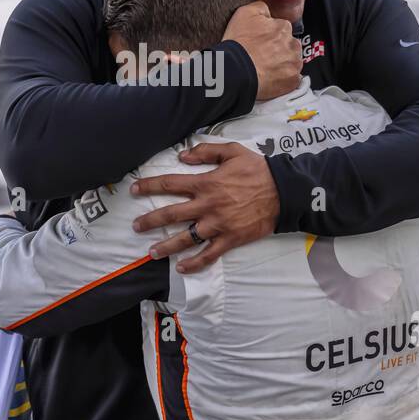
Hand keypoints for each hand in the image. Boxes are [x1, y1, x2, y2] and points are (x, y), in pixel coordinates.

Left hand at [130, 143, 278, 273]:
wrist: (284, 192)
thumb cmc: (258, 170)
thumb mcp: (232, 151)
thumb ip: (206, 151)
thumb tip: (182, 155)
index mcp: (206, 183)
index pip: (170, 184)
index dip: (149, 186)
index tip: (134, 189)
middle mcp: (207, 205)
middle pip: (171, 214)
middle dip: (150, 220)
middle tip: (136, 226)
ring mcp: (217, 224)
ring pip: (186, 238)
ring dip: (166, 246)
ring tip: (152, 253)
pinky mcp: (230, 239)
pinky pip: (209, 254)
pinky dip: (195, 263)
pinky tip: (182, 268)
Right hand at [223, 2, 301, 100]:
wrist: (235, 71)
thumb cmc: (239, 44)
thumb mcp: (244, 13)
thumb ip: (261, 7)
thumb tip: (268, 12)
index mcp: (283, 27)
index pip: (281, 29)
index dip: (269, 36)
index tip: (260, 43)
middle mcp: (293, 44)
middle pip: (289, 46)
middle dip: (278, 50)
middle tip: (262, 57)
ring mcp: (294, 64)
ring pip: (292, 62)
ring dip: (283, 65)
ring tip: (265, 69)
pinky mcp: (292, 81)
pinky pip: (292, 79)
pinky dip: (284, 80)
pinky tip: (270, 79)